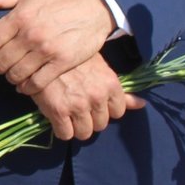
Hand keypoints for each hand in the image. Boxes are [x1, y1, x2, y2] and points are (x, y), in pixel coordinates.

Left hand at [0, 0, 116, 91]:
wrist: (95, 5)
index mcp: (19, 16)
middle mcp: (30, 35)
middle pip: (0, 62)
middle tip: (1, 64)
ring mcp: (47, 50)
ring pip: (16, 74)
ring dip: (11, 77)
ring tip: (13, 73)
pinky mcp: (62, 62)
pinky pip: (37, 83)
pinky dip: (27, 87)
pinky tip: (26, 83)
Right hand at [28, 54, 143, 141]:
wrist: (42, 50)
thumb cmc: (72, 57)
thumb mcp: (100, 67)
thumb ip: (120, 90)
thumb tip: (142, 104)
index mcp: (110, 84)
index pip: (118, 112)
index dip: (105, 109)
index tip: (94, 103)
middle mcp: (97, 97)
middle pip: (101, 124)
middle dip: (91, 119)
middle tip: (79, 107)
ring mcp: (78, 105)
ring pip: (85, 133)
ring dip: (77, 127)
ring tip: (68, 115)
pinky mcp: (58, 111)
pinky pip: (65, 134)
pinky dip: (61, 130)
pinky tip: (56, 118)